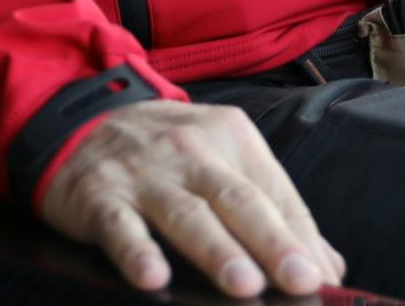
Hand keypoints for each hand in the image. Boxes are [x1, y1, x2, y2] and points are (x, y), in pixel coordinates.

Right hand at [34, 99, 344, 297]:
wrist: (77, 118)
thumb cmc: (164, 152)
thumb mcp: (221, 159)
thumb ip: (273, 209)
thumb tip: (328, 266)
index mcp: (232, 138)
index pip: (276, 195)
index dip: (301, 239)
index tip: (322, 279)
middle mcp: (191, 151)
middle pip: (239, 201)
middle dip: (272, 242)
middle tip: (301, 280)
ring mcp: (144, 173)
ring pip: (186, 214)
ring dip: (217, 250)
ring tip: (246, 285)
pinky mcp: (99, 195)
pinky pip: (120, 226)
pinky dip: (137, 251)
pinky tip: (153, 278)